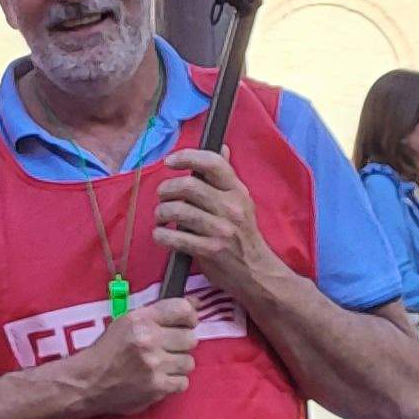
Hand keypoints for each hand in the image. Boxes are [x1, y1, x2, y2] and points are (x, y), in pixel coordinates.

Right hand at [67, 295, 199, 417]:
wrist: (88, 382)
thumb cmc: (108, 350)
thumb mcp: (127, 322)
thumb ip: (161, 313)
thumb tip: (197, 303)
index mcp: (140, 320)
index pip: (183, 310)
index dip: (190, 317)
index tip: (185, 324)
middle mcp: (149, 340)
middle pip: (190, 339)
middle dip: (181, 344)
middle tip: (167, 348)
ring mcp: (154, 366)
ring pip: (189, 362)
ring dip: (177, 364)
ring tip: (161, 365)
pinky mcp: (157, 388)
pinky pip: (183, 382)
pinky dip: (173, 382)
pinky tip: (159, 379)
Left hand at [152, 151, 280, 286]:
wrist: (257, 272)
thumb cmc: (243, 235)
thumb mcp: (241, 202)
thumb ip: (226, 177)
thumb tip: (222, 147)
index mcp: (237, 191)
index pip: (213, 163)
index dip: (187, 157)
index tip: (170, 161)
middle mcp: (231, 207)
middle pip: (188, 186)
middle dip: (166, 189)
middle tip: (163, 196)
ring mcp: (221, 230)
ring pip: (177, 211)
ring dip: (161, 213)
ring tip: (161, 217)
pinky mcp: (210, 251)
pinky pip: (175, 238)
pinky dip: (161, 236)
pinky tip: (162, 236)